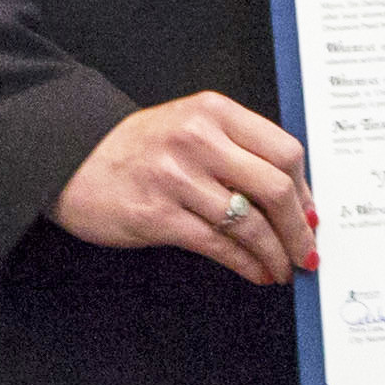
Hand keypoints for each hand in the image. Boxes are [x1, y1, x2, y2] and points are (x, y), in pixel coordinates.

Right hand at [50, 94, 316, 285]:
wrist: (74, 160)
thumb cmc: (141, 148)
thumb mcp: (192, 126)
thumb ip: (240, 150)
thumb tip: (296, 199)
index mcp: (214, 111)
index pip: (284, 151)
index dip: (305, 191)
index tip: (311, 216)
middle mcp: (198, 139)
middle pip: (275, 188)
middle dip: (299, 228)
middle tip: (307, 251)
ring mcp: (176, 177)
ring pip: (249, 224)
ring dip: (275, 254)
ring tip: (283, 268)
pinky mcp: (156, 215)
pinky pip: (218, 245)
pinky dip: (246, 264)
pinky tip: (256, 272)